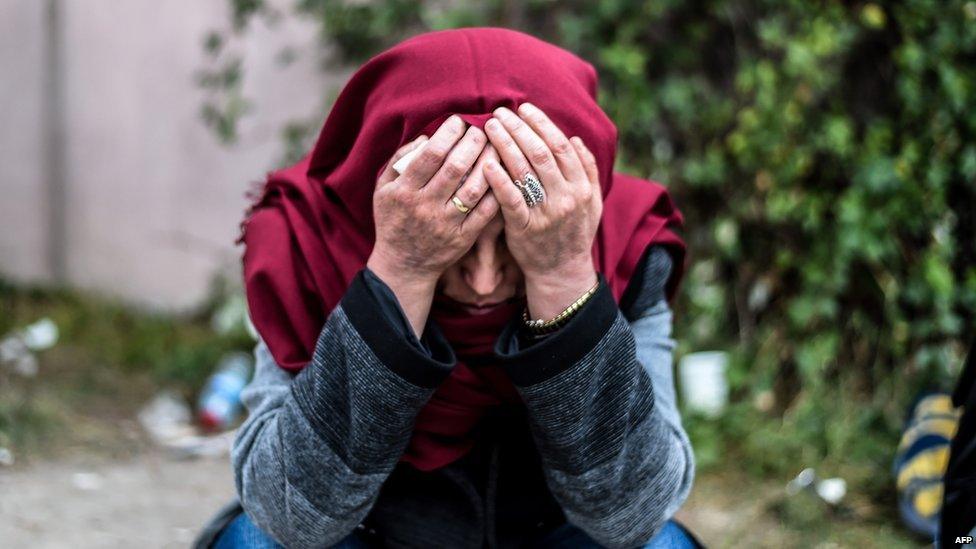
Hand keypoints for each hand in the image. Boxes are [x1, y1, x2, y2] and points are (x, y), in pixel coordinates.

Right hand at [367, 115, 499, 334]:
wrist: (404, 265)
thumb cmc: (393, 220)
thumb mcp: (383, 190)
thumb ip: (399, 160)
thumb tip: (425, 137)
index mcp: (404, 191)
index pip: (430, 155)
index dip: (448, 134)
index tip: (459, 121)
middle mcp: (425, 206)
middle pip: (455, 167)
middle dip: (473, 143)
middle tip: (483, 129)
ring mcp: (445, 223)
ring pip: (474, 188)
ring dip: (489, 163)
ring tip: (497, 146)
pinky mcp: (463, 238)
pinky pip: (484, 212)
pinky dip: (496, 192)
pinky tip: (504, 175)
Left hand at [482, 103, 601, 320]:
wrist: (562, 271)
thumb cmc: (573, 233)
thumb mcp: (592, 202)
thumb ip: (587, 170)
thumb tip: (576, 138)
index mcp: (581, 187)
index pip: (560, 145)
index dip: (541, 124)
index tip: (524, 108)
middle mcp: (566, 198)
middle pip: (540, 153)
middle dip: (518, 128)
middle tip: (500, 112)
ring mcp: (545, 214)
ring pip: (524, 171)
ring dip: (505, 144)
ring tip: (489, 127)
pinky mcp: (525, 228)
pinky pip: (510, 200)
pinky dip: (498, 179)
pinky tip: (486, 162)